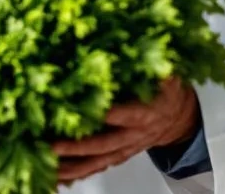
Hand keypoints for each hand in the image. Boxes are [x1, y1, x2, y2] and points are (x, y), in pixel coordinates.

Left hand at [50, 77, 199, 183]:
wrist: (176, 118)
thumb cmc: (165, 92)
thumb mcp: (167, 76)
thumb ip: (155, 65)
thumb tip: (140, 47)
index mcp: (145, 113)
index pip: (124, 115)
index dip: (107, 114)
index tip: (84, 110)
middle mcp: (133, 135)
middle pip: (104, 145)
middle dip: (78, 147)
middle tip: (54, 146)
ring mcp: (124, 148)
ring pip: (97, 161)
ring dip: (72, 166)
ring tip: (48, 167)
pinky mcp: (117, 155)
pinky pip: (95, 167)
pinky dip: (75, 174)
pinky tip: (56, 177)